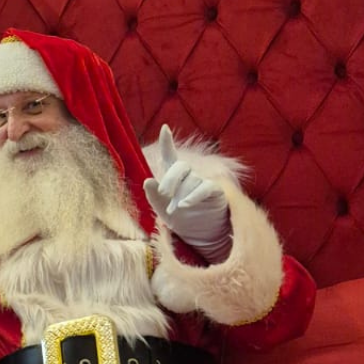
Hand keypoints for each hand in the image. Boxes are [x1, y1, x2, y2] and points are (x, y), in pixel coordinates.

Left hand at [143, 125, 231, 262]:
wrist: (200, 235)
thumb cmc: (181, 219)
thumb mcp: (162, 209)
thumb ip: (154, 195)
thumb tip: (148, 180)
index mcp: (176, 177)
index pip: (171, 157)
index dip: (168, 143)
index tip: (164, 128)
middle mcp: (190, 176)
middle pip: (180, 166)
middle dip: (170, 179)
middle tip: (164, 193)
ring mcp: (204, 182)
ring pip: (191, 180)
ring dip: (181, 195)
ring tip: (177, 209)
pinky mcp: (216, 192)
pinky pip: (205, 187)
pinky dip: (194, 196)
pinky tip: (185, 204)